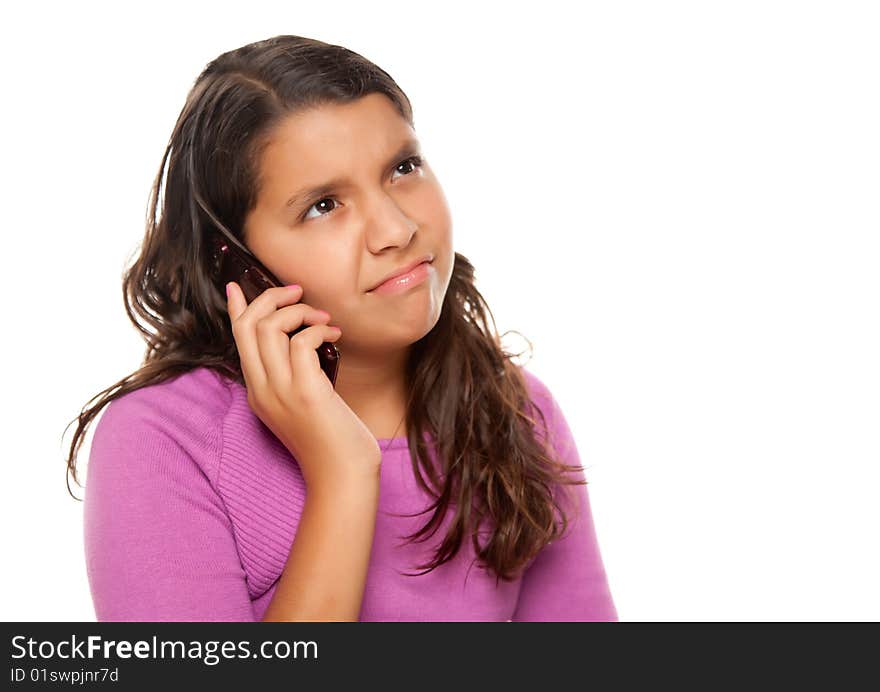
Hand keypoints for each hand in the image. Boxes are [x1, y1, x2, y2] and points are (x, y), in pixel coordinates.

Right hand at [225, 282, 381, 490]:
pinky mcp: (306, 393)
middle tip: (297, 292)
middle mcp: (263, 390)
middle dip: (269, 299)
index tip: (237, 286)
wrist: (342, 477)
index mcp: (258, 393)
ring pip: (269, 330)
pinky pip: (301, 343)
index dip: (237, 309)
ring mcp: (281, 392)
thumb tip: (303, 343)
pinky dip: (317, 330)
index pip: (237, 341)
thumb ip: (294, 378)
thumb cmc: (331, 442)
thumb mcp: (302, 406)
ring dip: (299, 312)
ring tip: (323, 318)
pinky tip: (334, 335)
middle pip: (248, 327)